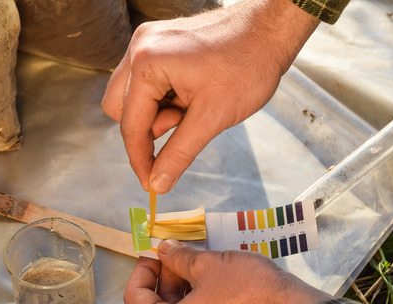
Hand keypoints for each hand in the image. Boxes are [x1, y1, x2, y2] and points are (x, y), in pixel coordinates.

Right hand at [102, 0, 318, 192]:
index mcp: (147, 63)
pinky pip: (150, 81)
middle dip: (148, 128)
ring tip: (193, 108)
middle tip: (182, 128)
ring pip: (135, 95)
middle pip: (121, 107)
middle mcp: (140, 47)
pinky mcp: (161, 43)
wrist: (270, 30)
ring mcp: (149, 42)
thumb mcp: (212, 118)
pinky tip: (193, 97)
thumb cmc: (247, 65)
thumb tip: (157, 183)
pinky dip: (166, 98)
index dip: (140, 158)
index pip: (129, 123)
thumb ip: (178, 153)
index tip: (151, 182)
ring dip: (158, 113)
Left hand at [124, 240, 331, 303]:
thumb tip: (165, 250)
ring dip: (182, 292)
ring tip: (197, 264)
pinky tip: (211, 283)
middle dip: (165, 280)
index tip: (153, 254)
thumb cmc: (250, 292)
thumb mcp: (207, 265)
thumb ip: (177, 258)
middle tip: (179, 254)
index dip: (141, 271)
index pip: (135, 301)